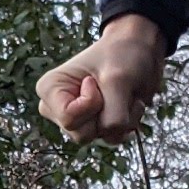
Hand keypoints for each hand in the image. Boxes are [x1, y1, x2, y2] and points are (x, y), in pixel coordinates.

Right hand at [37, 15, 171, 143]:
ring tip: (122, 94)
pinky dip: (127, 122)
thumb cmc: (121, 54)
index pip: (69, 118)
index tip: (94, 80)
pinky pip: (111, 138)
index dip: (91, 104)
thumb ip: (112, 115)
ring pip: (98, 138)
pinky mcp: (94, 125)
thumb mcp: (117, 79)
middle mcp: (57, 108)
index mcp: (49, 90)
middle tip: (110, 88)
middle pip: (82, 134)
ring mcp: (76, 118)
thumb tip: (112, 134)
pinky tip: (127, 103)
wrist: (139, 50)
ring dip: (121, 118)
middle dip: (106, 114)